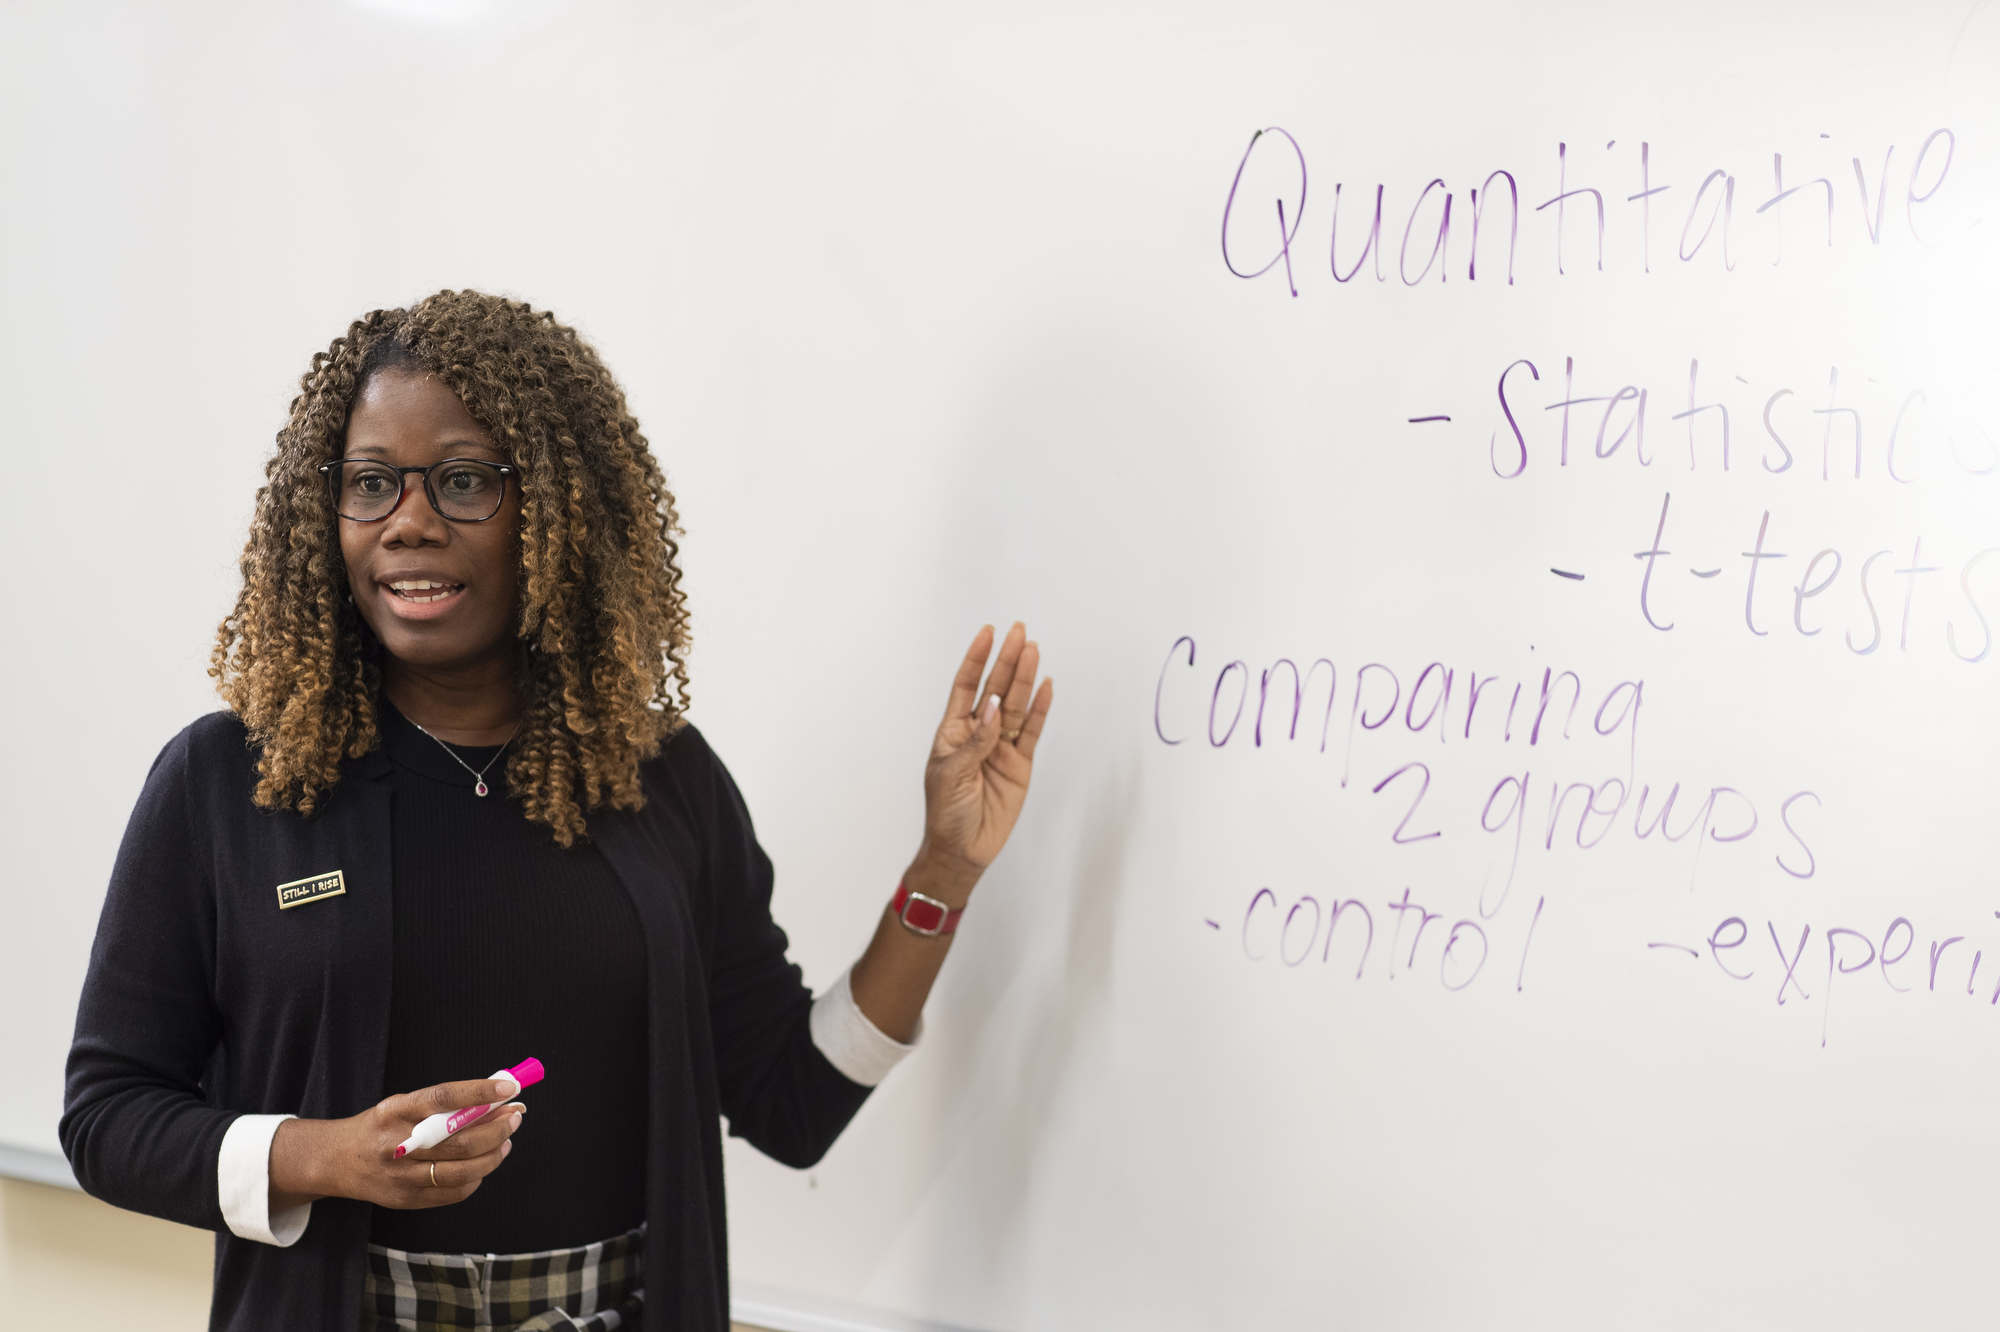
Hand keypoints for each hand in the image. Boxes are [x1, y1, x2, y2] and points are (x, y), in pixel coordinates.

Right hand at [274, 1077, 525, 1210]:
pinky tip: (483, 1164)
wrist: (336, 1160)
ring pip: (463, 1170)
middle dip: (498, 1128)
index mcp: (395, 1111)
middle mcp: (397, 1145)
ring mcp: (400, 1177)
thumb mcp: (402, 1104)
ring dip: (494, 1154)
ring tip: (506, 1140)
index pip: (443, 1098)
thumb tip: (496, 1097)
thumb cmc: (381, 1126)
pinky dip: (476, 1178)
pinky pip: (454, 1192)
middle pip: (461, 1141)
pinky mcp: (405, 1200)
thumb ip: (442, 1104)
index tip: (509, 1086)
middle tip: (515, 1116)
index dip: (479, 1091)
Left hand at [917, 622, 1052, 890]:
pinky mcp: (1021, 764)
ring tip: (1034, 650)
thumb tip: (992, 707)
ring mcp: (1002, 747)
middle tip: (1019, 632)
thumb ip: (975, 741)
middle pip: (996, 689)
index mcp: (954, 731)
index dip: (976, 659)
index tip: (987, 633)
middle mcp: (980, 732)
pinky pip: (1033, 732)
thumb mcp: (952, 774)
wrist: (963, 850)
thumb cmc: (946, 812)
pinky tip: (1047, 686)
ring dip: (1025, 679)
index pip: (966, 686)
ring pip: (1017, 706)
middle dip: (1007, 661)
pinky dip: (1041, 710)